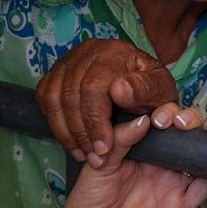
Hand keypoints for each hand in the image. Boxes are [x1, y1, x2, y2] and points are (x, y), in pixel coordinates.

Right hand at [36, 38, 177, 161]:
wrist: (140, 82)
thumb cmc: (151, 90)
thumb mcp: (161, 92)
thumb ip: (146, 91)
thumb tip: (119, 91)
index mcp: (115, 52)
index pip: (93, 87)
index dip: (95, 122)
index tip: (104, 148)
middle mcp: (88, 51)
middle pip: (71, 95)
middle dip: (81, 132)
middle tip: (94, 156)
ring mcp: (69, 60)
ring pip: (54, 99)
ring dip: (67, 132)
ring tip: (83, 154)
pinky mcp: (56, 72)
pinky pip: (45, 98)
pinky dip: (55, 122)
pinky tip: (72, 140)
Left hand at [40, 102, 206, 207]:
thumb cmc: (89, 203)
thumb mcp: (99, 166)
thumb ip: (120, 141)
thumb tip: (144, 119)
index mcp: (142, 149)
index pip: (161, 122)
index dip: (166, 112)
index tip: (159, 117)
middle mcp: (162, 163)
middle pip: (186, 134)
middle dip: (191, 120)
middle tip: (180, 124)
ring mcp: (174, 184)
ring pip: (202, 156)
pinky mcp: (182, 206)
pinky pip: (205, 188)